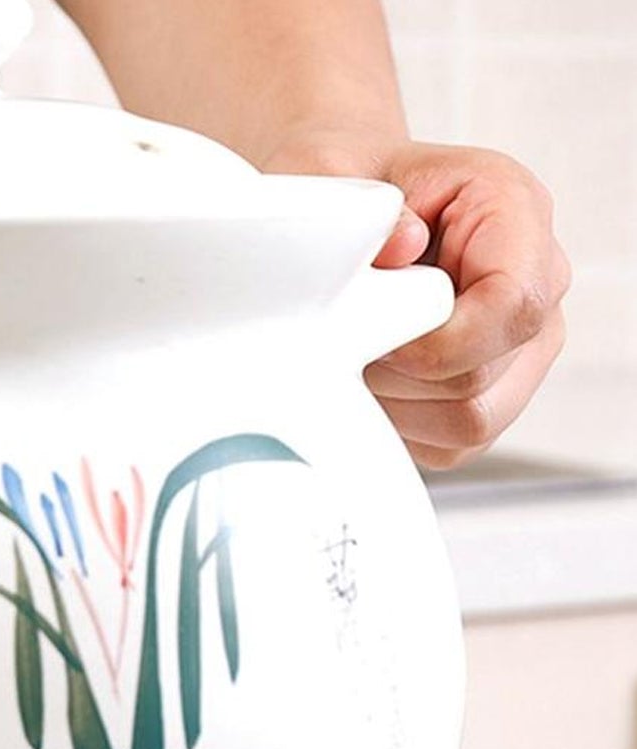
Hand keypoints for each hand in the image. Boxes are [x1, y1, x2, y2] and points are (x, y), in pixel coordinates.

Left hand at [262, 130, 570, 469]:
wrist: (348, 213)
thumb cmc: (350, 195)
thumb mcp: (337, 177)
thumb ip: (368, 209)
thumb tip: (400, 247)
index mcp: (513, 211)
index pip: (512, 305)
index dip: (435, 341)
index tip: (375, 334)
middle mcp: (536, 282)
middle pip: (481, 378)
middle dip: (398, 374)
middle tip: (349, 339)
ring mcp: (523, 347)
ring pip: (468, 423)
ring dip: (395, 405)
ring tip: (360, 356)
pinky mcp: (493, 396)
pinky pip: (450, 445)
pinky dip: (400, 427)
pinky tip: (376, 380)